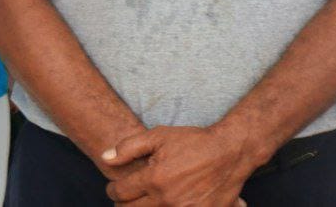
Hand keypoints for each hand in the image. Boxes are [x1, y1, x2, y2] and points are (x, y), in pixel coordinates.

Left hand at [101, 126, 252, 205]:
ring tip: (144, 202)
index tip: (113, 189)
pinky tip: (167, 203)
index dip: (112, 190)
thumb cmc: (192, 142)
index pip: (121, 192)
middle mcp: (168, 199)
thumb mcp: (158, 136)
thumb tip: (105, 158)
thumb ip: (128, 148)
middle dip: (123, 205)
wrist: (230, 152)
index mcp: (154, 179)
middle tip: (124, 199)